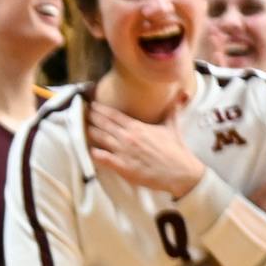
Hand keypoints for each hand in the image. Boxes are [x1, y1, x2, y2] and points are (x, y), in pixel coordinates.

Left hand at [87, 99, 204, 196]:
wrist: (181, 172)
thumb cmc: (176, 150)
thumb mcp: (172, 126)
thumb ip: (172, 109)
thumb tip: (181, 93)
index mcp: (137, 127)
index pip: (113, 115)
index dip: (100, 109)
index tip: (92, 105)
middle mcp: (127, 137)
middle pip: (103, 124)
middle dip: (92, 118)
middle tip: (83, 113)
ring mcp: (123, 152)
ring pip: (100, 138)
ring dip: (91, 132)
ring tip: (83, 128)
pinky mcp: (123, 166)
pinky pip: (103, 158)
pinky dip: (94, 153)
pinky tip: (89, 150)